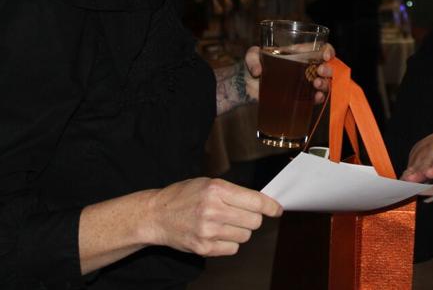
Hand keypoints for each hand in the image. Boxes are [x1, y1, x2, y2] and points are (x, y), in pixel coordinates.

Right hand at [144, 178, 281, 256]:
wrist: (156, 215)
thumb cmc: (183, 196)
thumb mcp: (208, 184)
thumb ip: (233, 192)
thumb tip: (262, 202)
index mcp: (216, 190)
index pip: (255, 201)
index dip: (270, 206)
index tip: (277, 210)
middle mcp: (213, 210)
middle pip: (254, 221)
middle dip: (252, 218)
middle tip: (240, 214)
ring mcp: (208, 231)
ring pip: (245, 236)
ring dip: (240, 231)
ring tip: (223, 223)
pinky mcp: (204, 248)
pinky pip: (233, 249)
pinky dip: (229, 243)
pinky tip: (216, 234)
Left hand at [243, 44, 334, 103]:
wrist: (248, 86)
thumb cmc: (254, 65)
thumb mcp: (251, 56)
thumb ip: (252, 58)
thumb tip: (258, 71)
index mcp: (298, 54)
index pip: (319, 49)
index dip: (327, 50)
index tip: (326, 55)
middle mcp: (305, 67)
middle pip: (325, 66)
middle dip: (327, 69)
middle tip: (320, 71)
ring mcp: (304, 83)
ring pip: (323, 82)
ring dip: (324, 83)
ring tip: (316, 84)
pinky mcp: (300, 97)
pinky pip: (314, 98)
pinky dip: (318, 98)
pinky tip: (316, 97)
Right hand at [401, 134, 432, 183]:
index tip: (430, 173)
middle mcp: (431, 152)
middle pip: (424, 163)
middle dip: (417, 172)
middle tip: (410, 180)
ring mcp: (420, 157)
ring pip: (414, 167)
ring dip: (409, 176)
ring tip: (403, 183)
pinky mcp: (411, 163)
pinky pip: (408, 172)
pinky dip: (405, 179)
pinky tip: (398, 186)